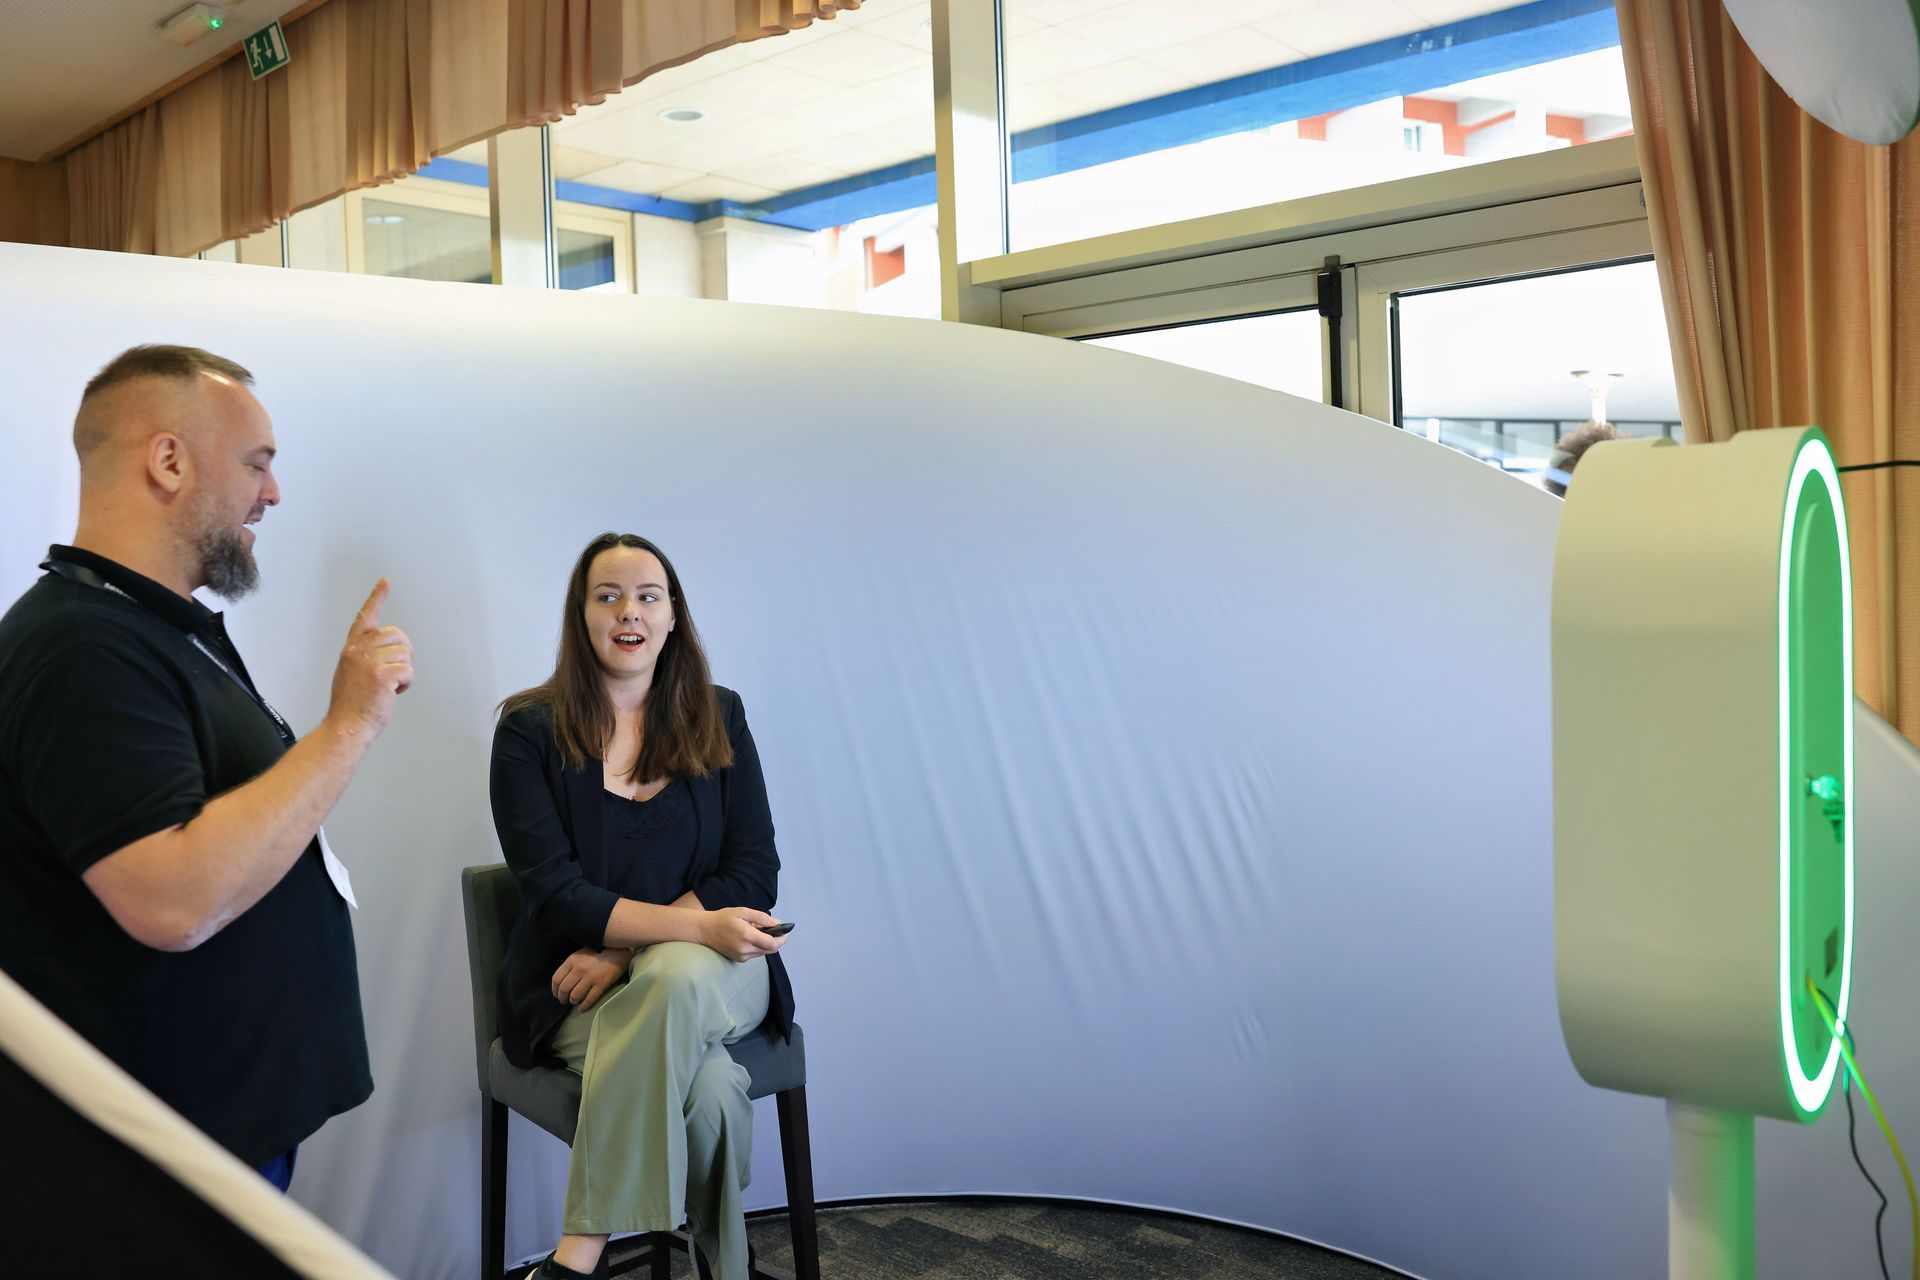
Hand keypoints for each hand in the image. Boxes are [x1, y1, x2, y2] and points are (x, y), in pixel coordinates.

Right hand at [326, 579, 413, 737]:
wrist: (346, 725)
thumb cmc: (351, 704)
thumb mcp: (351, 671)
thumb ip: (365, 655)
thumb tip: (388, 647)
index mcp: (351, 648)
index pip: (364, 617)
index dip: (376, 598)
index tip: (384, 582)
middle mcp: (359, 650)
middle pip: (398, 635)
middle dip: (403, 654)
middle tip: (392, 674)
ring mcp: (370, 662)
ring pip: (405, 654)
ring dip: (403, 672)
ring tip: (387, 687)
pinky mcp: (382, 675)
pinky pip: (408, 670)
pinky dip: (406, 683)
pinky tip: (392, 693)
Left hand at [551, 946, 631, 1009]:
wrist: (617, 952)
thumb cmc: (598, 953)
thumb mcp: (580, 954)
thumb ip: (570, 966)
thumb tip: (561, 981)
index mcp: (572, 960)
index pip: (556, 979)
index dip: (555, 990)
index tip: (557, 994)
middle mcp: (579, 969)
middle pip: (564, 989)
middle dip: (562, 998)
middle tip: (564, 1001)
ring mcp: (590, 977)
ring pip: (575, 996)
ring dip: (573, 1001)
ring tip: (574, 1002)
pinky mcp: (600, 984)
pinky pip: (589, 1000)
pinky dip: (583, 1006)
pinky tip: (582, 1008)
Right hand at [698, 907, 788, 961]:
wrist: (705, 930)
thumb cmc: (723, 918)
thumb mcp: (743, 912)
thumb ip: (761, 918)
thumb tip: (777, 923)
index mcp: (747, 936)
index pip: (773, 944)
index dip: (783, 939)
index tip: (786, 932)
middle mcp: (745, 949)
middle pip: (770, 950)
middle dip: (777, 941)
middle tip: (776, 930)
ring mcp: (742, 956)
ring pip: (763, 953)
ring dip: (767, 944)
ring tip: (760, 932)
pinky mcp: (739, 959)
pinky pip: (755, 954)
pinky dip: (758, 947)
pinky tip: (752, 938)